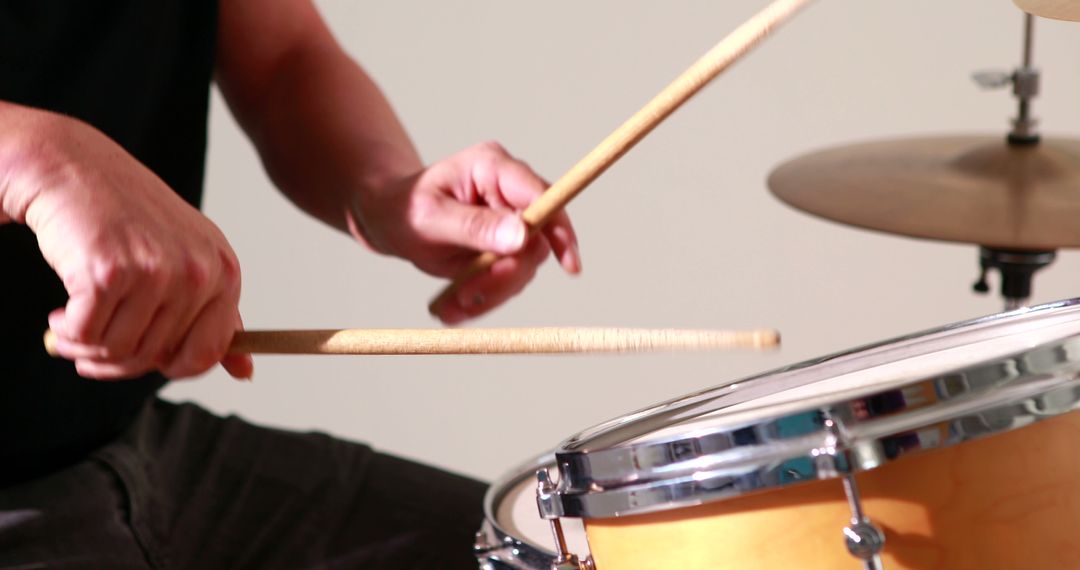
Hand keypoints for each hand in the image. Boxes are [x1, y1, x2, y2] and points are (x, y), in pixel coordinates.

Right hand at [9, 110, 251, 379]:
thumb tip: (246, 372)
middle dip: (115, 363)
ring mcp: (157, 270)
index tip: (140, 358)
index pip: (208, 353)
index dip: (167, 367)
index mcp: (224, 270)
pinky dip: (66, 335)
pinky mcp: (111, 272)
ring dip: (85, 350)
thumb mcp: (187, 257)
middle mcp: (199, 271)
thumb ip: (217, 316)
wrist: (71, 168)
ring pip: (120, 352)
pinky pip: (87, 337)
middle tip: (88, 347)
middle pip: (157, 358)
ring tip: (71, 326)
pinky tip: (59, 317)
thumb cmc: (126, 217)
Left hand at [347, 141, 580, 323]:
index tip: (569, 265)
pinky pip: (506, 280)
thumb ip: (476, 226)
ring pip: (523, 267)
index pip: (542, 196)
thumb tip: (522, 236)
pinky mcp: (502, 248)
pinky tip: (455, 305)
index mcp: (493, 168)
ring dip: (491, 293)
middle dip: (507, 275)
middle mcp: (508, 193)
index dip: (561, 230)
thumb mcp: (431, 217)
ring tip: (453, 305)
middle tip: (470, 296)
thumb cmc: (402, 206)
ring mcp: (508, 222)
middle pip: (537, 241)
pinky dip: (483, 299)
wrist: (385, 219)